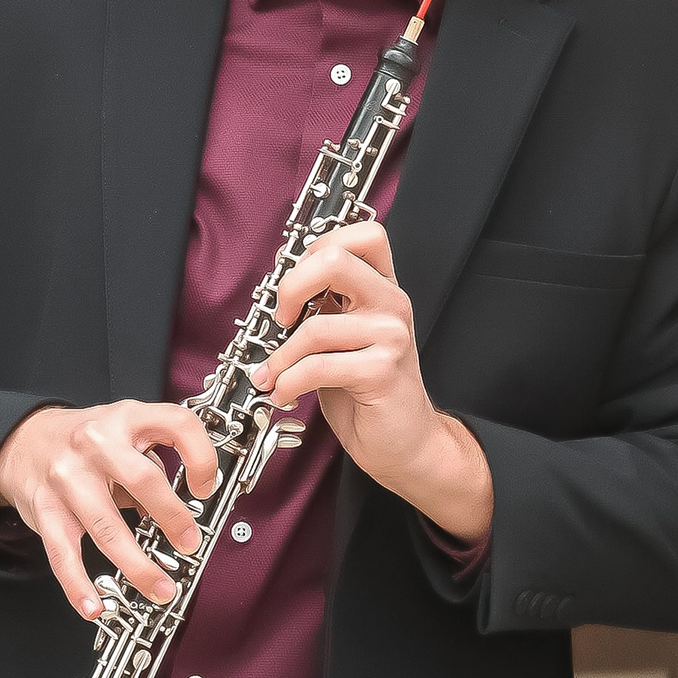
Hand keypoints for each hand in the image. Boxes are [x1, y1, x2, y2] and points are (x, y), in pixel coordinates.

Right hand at [0, 400, 217, 621]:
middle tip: (189, 545)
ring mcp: (68, 478)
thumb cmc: (85, 440)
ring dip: (137, 566)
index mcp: (126, 419)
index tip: (205, 488)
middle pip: (142, 480)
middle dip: (172, 517)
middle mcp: (96, 444)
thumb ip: (154, 462)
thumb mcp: (125, 431)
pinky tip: (94, 606)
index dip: (201, 457)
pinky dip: (78, 585)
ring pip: (105, 527)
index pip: (177, 426)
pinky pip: (63, 553)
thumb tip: (184, 511)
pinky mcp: (45, 510)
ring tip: (160, 589)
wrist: (24, 440)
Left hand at [252, 222, 492, 542]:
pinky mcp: (382, 371)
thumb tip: (278, 289)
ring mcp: (391, 336)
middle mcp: (392, 304)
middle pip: (335, 260)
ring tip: (273, 375)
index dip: (320, 247)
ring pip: (315, 326)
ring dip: (280, 358)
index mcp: (383, 289)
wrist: (404, 443)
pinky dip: (289, 382)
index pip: (363, 234)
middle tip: (281, 320)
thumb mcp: (344, 338)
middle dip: (290, 288)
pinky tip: (285, 393)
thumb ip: (324, 307)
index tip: (298, 283)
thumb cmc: (366, 392)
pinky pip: (318, 367)